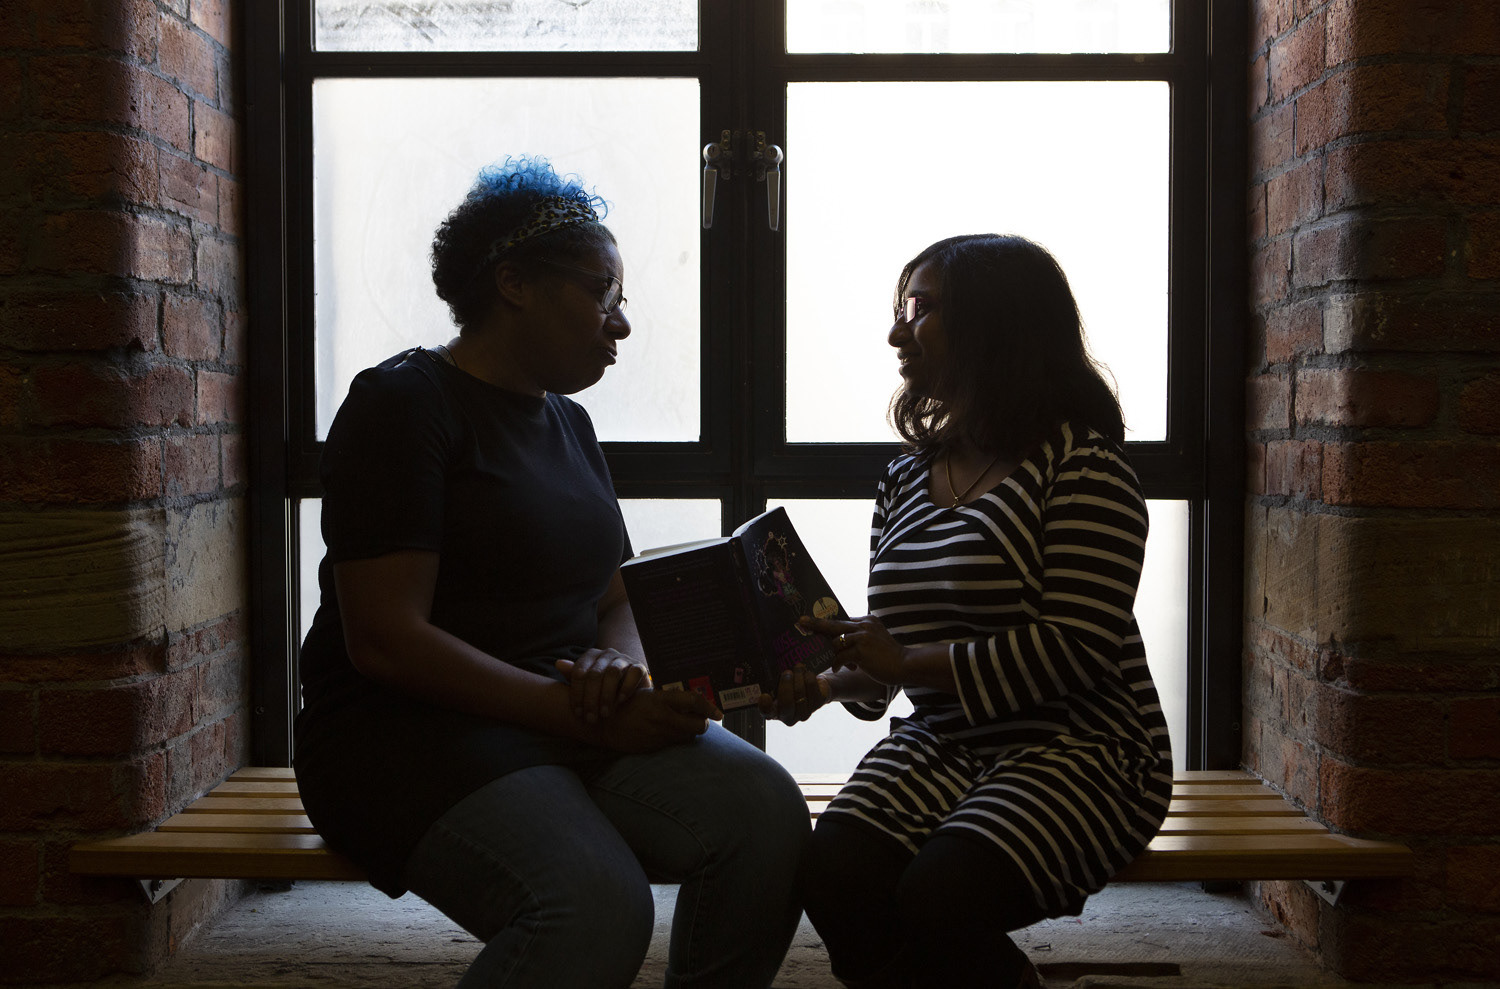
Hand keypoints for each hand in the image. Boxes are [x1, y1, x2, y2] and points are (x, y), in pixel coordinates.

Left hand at [556, 649, 649, 722]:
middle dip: (590, 699)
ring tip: (604, 714)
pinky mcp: (639, 666)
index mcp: (591, 656)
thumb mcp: (586, 684)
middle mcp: (607, 654)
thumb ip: (573, 675)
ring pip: (612, 673)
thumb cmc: (602, 688)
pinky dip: (626, 688)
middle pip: (594, 674)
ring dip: (606, 695)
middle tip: (590, 718)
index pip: (579, 672)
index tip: (578, 713)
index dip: (577, 694)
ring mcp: (624, 659)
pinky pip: (633, 673)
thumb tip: (558, 664)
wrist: (630, 689)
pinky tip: (620, 702)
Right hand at [592, 687, 721, 753]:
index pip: (693, 703)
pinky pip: (673, 744)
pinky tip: (667, 731)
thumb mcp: (648, 694)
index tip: (718, 713)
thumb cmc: (626, 703)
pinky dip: (675, 738)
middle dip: (703, 723)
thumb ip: (669, 698)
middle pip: (698, 726)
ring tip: (683, 723)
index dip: (709, 708)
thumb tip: (692, 701)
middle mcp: (662, 719)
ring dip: (690, 731)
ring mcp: (658, 736)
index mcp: (660, 700)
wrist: (604, 724)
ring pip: (688, 737)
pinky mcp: (653, 748)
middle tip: (701, 718)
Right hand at [757, 664, 831, 725]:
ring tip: (798, 667)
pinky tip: (807, 673)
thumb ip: (770, 681)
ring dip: (798, 676)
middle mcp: (788, 717)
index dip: (765, 707)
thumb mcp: (776, 682)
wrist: (810, 683)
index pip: (767, 713)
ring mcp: (804, 713)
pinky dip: (808, 676)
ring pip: (800, 693)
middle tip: (786, 672)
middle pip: (786, 704)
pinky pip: (811, 687)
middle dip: (786, 685)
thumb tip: (762, 669)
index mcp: (774, 712)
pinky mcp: (817, 704)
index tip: (765, 696)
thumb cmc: (789, 683)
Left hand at [798, 614, 908, 685]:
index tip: (813, 621)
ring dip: (830, 653)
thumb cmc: (888, 657)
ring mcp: (863, 637)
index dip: (827, 623)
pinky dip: (837, 663)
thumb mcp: (874, 641)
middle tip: (801, 622)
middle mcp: (864, 625)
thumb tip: (839, 645)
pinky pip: (841, 656)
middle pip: (833, 624)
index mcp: (867, 621)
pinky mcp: (862, 651)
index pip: (842, 620)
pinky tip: (838, 668)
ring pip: (836, 642)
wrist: (906, 665)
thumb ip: (859, 639)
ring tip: (826, 660)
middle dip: (816, 624)